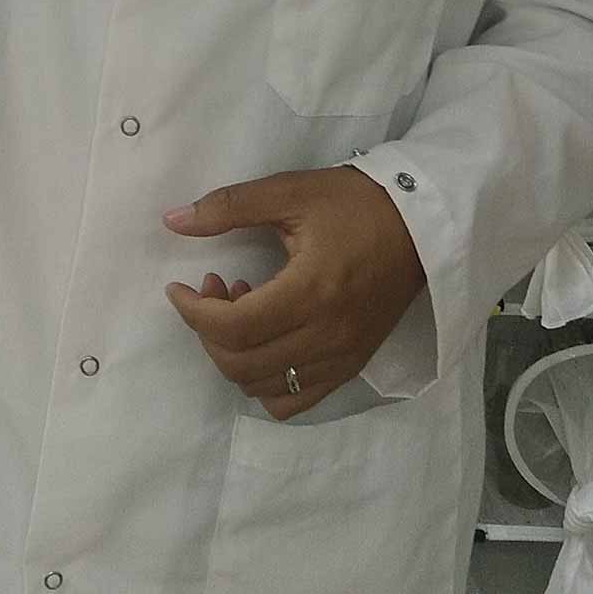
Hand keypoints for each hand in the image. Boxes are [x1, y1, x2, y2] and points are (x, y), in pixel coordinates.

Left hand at [162, 166, 426, 419]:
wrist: (420, 225)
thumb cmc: (354, 204)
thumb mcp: (289, 192)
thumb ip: (228, 207)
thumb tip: (173, 221)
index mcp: (311, 292)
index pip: (234, 328)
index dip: (194, 313)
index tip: (180, 287)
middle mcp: (327, 337)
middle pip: (241, 365)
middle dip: (208, 331)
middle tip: (213, 289)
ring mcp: (341, 358)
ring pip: (263, 388)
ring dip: (234, 355)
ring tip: (242, 308)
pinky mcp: (351, 366)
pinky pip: (296, 401)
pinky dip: (266, 382)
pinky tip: (265, 342)